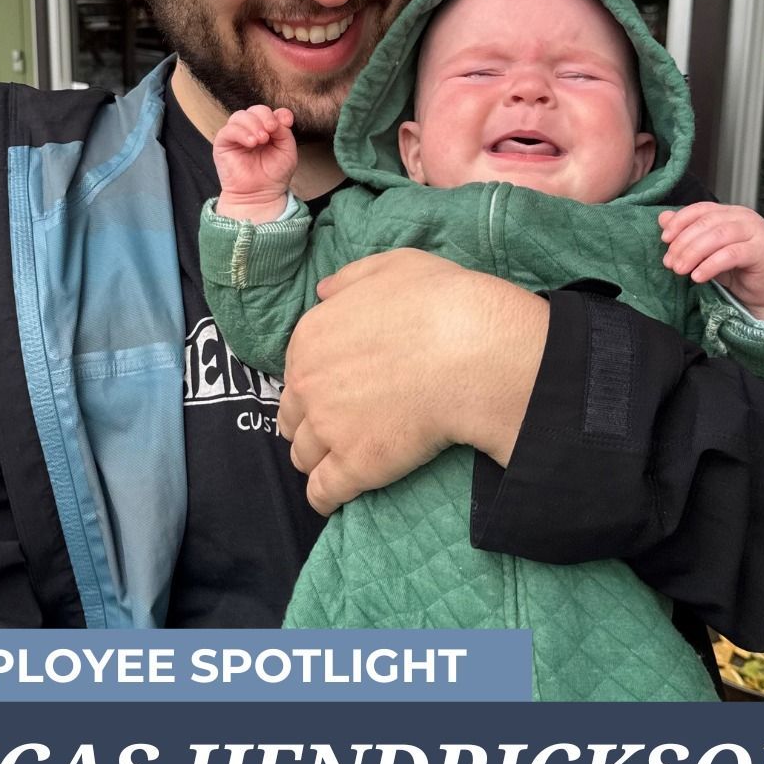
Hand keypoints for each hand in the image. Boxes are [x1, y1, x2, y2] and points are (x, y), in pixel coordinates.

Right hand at [213, 105, 296, 215]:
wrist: (261, 195)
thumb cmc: (274, 175)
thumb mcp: (287, 151)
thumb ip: (284, 132)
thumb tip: (278, 118)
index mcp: (267, 129)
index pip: (270, 112)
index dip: (278, 113)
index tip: (287, 122)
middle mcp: (251, 129)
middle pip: (255, 110)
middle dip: (265, 116)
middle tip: (272, 130)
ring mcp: (236, 136)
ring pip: (240, 116)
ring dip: (253, 124)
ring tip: (262, 139)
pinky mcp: (223, 144)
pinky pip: (228, 130)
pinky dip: (241, 132)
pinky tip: (251, 143)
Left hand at [277, 248, 548, 514]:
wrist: (471, 350)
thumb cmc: (438, 302)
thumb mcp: (392, 267)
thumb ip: (351, 280)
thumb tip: (324, 291)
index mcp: (311, 337)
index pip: (295, 372)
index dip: (315, 384)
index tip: (335, 390)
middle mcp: (308, 384)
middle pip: (292, 416)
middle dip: (309, 422)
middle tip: (338, 427)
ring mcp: (328, 428)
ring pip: (302, 456)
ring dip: (318, 458)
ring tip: (342, 460)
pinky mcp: (354, 466)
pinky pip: (322, 493)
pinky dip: (327, 496)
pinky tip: (339, 495)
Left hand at [658, 202, 763, 321]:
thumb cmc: (738, 268)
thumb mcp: (708, 251)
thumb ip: (688, 233)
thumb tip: (663, 218)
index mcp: (730, 212)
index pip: (700, 209)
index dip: (680, 222)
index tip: (664, 239)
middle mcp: (744, 217)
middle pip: (706, 223)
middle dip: (683, 243)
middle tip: (669, 262)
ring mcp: (755, 232)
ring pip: (718, 236)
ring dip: (693, 253)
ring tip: (679, 270)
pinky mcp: (762, 251)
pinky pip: (731, 254)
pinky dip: (710, 265)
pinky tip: (697, 277)